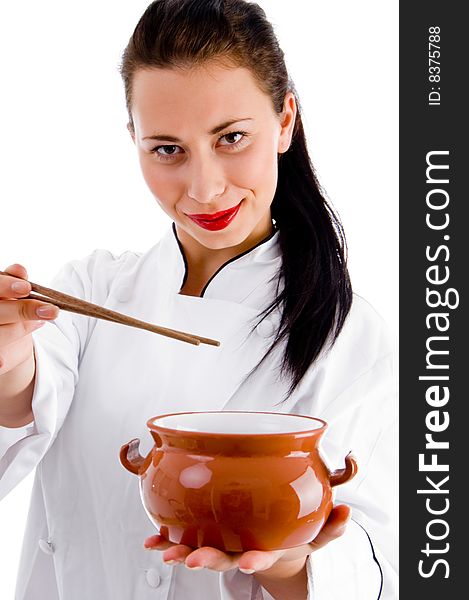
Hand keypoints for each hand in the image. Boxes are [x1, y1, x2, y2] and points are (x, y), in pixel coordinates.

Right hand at [0, 264, 57, 375]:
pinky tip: (1, 362)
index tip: (27, 287)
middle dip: (23, 310)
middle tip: (51, 310)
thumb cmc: (7, 308)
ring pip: (0, 333)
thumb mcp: (11, 292)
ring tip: (40, 322)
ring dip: (21, 329)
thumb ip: (14, 280)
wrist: (2, 337)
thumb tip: (20, 270)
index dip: (7, 286)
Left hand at [144, 504, 350, 575]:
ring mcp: (223, 546)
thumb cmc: (292, 538)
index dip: (255, 561)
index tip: (249, 562)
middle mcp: (241, 551)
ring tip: (164, 552)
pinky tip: (152, 541)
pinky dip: (168, 541)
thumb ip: (331, 526)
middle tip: (193, 560)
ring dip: (181, 551)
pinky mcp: (208, 537)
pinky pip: (186, 540)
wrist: (272, 547)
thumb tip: (348, 513)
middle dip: (208, 559)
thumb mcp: (316, 535)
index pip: (261, 557)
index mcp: (266, 549)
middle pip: (224, 558)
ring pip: (200, 551)